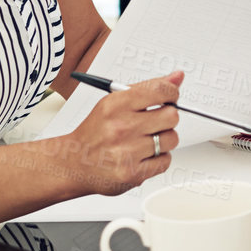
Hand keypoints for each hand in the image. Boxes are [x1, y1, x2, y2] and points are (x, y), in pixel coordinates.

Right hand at [63, 71, 182, 195]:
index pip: (161, 90)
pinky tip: (142, 156)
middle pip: (172, 116)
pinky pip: (166, 161)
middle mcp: (121, 127)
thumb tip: (177, 77)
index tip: (169, 98)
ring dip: (164, 140)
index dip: (172, 93)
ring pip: (171, 139)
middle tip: (154, 122)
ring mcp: (127, 152)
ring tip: (144, 141)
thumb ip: (148, 89)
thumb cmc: (96, 132)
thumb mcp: (114, 102)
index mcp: (116, 105)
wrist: (73, 164)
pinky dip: (158, 159)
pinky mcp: (132, 174)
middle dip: (167, 118)